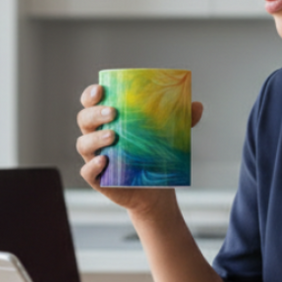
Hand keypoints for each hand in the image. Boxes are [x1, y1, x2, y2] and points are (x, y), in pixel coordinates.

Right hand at [76, 83, 203, 213]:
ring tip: (113, 135)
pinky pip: (87, 172)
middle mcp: (96, 137)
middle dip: (94, 113)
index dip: (90, 95)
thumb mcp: (169, 136)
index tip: (100, 90)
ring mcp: (95, 158)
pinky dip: (92, 166)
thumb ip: (182, 120)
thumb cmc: (156, 156)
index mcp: (108, 121)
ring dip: (94, 138)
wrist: (156, 192)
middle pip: (84, 120)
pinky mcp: (98, 179)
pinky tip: (104, 161)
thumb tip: (197, 105)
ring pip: (83, 144)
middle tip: (113, 112)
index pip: (91, 103)